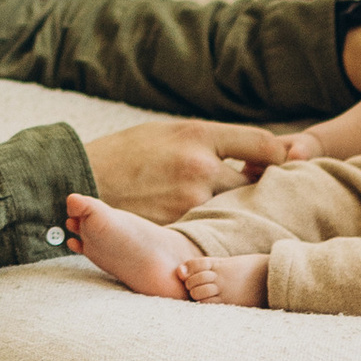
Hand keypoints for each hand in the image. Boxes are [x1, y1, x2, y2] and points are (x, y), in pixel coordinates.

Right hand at [85, 120, 280, 219]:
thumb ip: (206, 141)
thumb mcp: (165, 132)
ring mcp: (190, 200)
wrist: (76, 181)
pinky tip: (211, 228)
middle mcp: (200, 166)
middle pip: (255, 179)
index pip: (263, 144)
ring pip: (235, 206)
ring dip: (238, 209)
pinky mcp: (178, 226)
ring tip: (237, 212)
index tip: (284, 160)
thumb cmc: (122, 154)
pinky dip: (214, 227)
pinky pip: (211, 227)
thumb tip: (247, 150)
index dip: (281, 154)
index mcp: (198, 135)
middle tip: (267, 190)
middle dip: (260, 185)